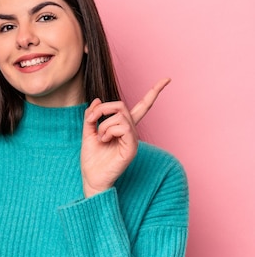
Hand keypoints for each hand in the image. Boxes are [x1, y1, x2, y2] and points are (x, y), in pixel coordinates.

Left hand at [80, 78, 170, 197]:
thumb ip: (92, 116)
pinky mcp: (132, 147)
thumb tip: (98, 100)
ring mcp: (133, 139)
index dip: (154, 92)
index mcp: (123, 127)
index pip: (142, 106)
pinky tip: (104, 140)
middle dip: (104, 108)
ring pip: (120, 116)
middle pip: (122, 105)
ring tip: (100, 137)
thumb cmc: (92, 158)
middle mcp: (131, 131)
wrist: (92, 177)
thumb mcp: (88, 132)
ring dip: (103, 124)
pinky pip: (123, 127)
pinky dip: (108, 130)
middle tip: (92, 119)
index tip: (167, 79)